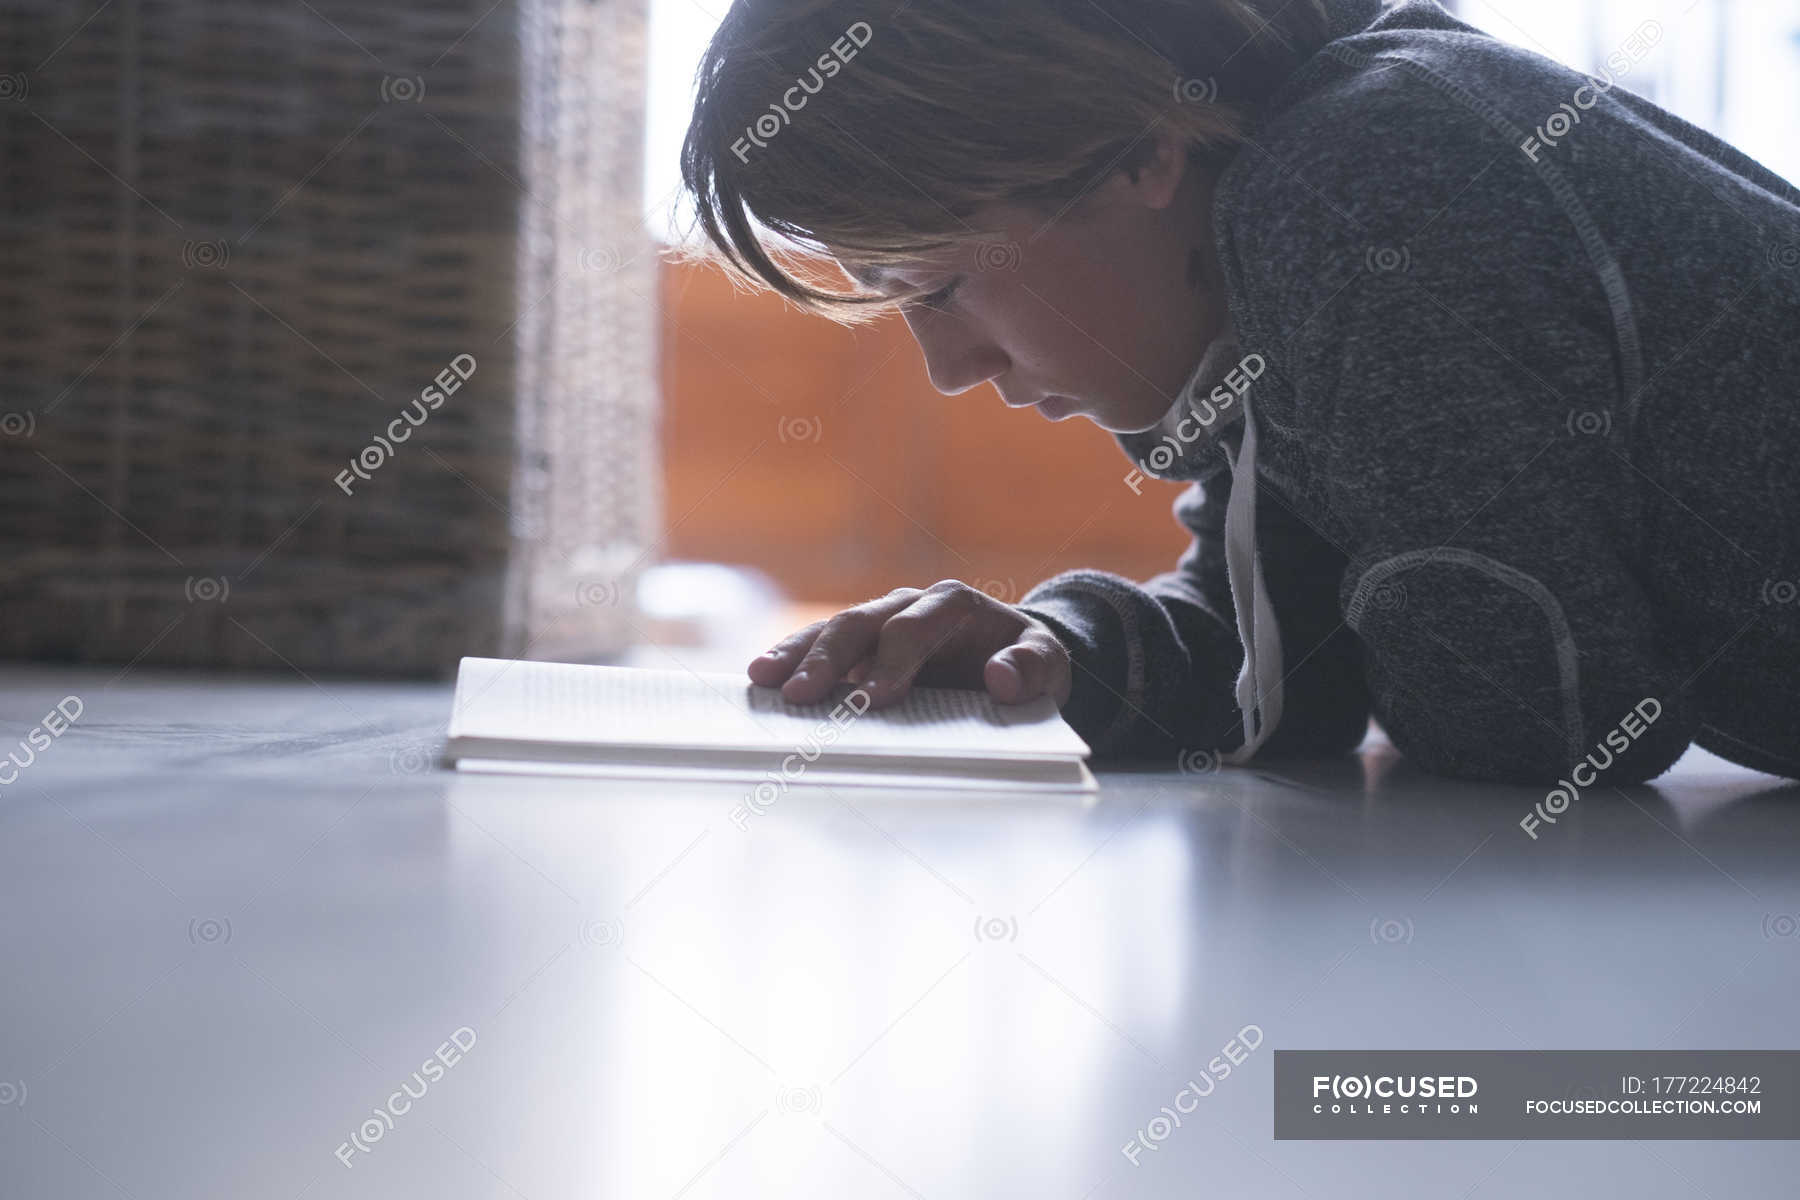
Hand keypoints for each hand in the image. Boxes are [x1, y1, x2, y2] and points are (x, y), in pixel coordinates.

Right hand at [747, 580, 1073, 709]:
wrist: (1011, 658)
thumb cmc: (1025, 662)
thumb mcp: (1049, 666)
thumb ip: (1033, 669)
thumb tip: (1001, 677)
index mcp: (953, 603)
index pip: (916, 626)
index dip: (894, 661)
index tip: (876, 700)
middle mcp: (908, 604)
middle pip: (862, 623)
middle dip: (830, 658)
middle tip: (802, 696)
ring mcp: (878, 624)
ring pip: (831, 630)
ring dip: (796, 654)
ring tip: (763, 680)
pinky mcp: (859, 648)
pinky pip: (819, 649)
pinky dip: (792, 661)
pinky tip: (763, 682)